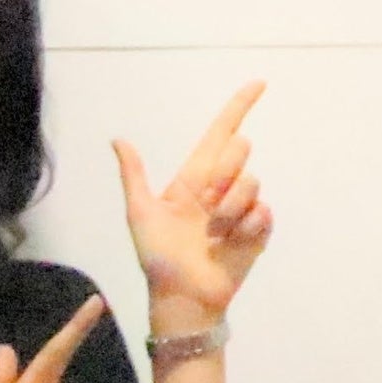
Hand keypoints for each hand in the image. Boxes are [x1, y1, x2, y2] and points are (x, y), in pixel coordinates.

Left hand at [116, 81, 270, 330]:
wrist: (182, 297)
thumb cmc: (158, 259)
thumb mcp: (140, 213)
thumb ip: (133, 175)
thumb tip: (118, 139)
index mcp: (193, 181)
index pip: (219, 136)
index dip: (238, 109)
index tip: (258, 85)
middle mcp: (221, 189)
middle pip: (239, 150)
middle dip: (224, 173)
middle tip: (206, 206)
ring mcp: (242, 208)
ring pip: (251, 182)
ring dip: (230, 209)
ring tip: (213, 235)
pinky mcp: (259, 228)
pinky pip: (263, 211)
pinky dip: (246, 227)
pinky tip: (231, 244)